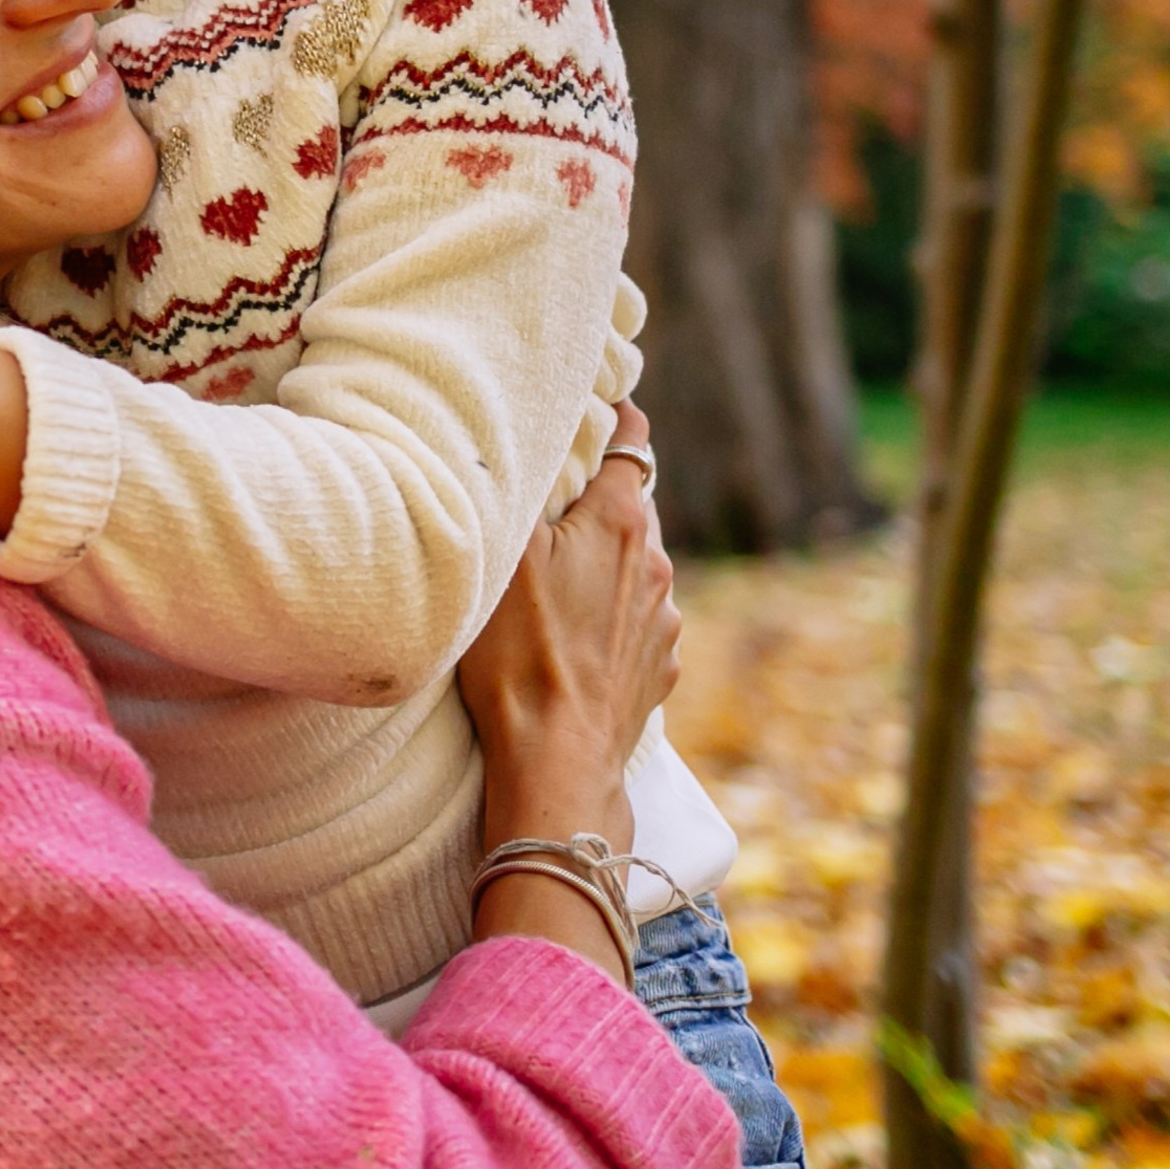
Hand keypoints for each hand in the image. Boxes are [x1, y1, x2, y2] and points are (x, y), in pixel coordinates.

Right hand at [456, 402, 678, 980]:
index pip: (632, 438)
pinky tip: (568, 642)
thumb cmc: (518, 654)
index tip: (596, 405)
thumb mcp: (504, 553)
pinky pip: (635, 621)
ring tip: (550, 590)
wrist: (557, 763)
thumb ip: (525, 488)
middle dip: (595, 501)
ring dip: (602, 565)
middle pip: (629, 506)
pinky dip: (608, 618)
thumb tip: (531, 440)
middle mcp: (658, 562)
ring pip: (634, 567)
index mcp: (623, 520)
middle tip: (548, 508)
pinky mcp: (660, 669)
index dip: (612, 416)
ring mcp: (665, 619)